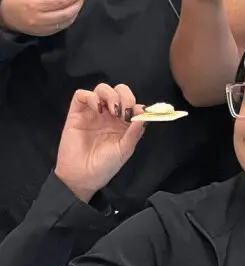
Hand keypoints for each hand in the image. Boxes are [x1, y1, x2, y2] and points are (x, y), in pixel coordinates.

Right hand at [0, 0, 85, 36]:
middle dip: (78, 3)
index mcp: (38, 3)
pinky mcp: (45, 33)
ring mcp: (43, 27)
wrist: (6, 13)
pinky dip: (69, 19)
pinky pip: (62, 27)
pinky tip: (69, 12)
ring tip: (76, 3)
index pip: (63, 0)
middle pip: (68, 12)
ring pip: (67, 21)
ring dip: (76, 11)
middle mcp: (41, 17)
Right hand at [55, 85, 146, 202]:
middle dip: (125, 96)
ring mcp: (93, 113)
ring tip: (113, 111)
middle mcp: (109, 115)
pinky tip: (97, 109)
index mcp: (123, 123)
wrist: (83, 176)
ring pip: (102, 89)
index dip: (137, 105)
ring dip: (110, 95)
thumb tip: (146, 114)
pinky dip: (91, 97)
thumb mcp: (126, 149)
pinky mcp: (76, 113)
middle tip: (125, 112)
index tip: (139, 115)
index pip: (133, 103)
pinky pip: (81, 94)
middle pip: (119, 91)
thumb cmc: (106, 165)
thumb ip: (135, 131)